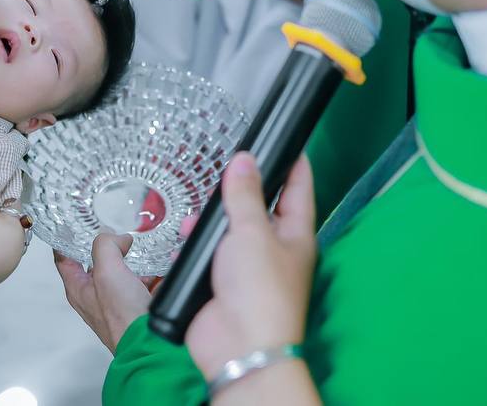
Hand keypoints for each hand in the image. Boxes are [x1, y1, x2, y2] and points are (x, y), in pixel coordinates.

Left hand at [55, 234, 156, 351]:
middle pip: (95, 263)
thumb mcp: (107, 271)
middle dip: (106, 247)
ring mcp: (116, 301)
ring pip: (120, 271)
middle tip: (114, 233)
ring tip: (139, 248)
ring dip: (131, 260)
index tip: (71, 225)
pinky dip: (149, 274)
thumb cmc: (122, 317)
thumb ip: (105, 246)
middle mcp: (95, 296)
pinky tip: (157, 269)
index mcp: (78, 289)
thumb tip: (116, 237)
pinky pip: (141, 282)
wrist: (151, 340)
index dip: (66, 240)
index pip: (64, 259)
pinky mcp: (136, 305)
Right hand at [184, 153, 317, 379]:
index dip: (293, 163)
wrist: (238, 346)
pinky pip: (210, 252)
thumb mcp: (252, 231)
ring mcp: (248, 266)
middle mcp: (275, 249)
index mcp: (296, 234)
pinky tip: (188, 234)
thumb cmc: (260, 292)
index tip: (287, 140)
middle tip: (228, 165)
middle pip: (261, 207)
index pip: (299, 189)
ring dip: (214, 218)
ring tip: (200, 207)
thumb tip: (246, 160)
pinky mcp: (222, 281)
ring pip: (231, 229)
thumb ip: (245, 194)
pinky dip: (198, 242)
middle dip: (242, 189)